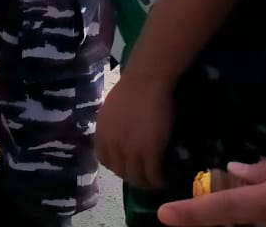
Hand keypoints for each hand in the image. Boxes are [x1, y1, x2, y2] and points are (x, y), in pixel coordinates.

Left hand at [96, 72, 173, 190]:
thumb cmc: (130, 88)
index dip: (117, 166)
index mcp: (101, 134)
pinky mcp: (150, 152)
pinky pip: (153, 175)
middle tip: (144, 176)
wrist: (146, 81)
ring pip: (137, 178)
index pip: (105, 161)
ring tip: (155, 181)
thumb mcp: (110, 110)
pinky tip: (164, 179)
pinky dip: (159, 180)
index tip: (127, 166)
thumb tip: (117, 138)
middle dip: (132, 177)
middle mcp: (113, 145)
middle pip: (121, 172)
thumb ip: (111, 127)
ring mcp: (131, 150)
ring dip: (146, 183)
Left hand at [157, 153, 265, 226]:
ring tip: (243, 212)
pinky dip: (264, 225)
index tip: (164, 215)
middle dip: (214, 224)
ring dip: (241, 224)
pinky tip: (256, 218)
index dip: (190, 213)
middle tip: (189, 216)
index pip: (221, 209)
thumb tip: (232, 171)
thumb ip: (262, 172)